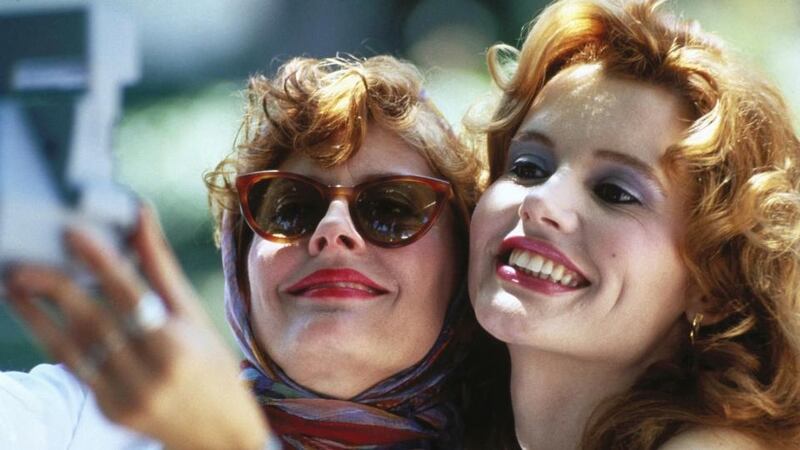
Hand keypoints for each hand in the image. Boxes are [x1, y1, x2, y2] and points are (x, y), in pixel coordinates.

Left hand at [5, 206, 269, 449]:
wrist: (220, 433)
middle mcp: (150, 373)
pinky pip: (76, 369)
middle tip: (23, 263)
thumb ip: (161, 268)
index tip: (72, 233)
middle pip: (94, 322)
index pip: (132, 295)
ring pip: (73, 348)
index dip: (101, 262)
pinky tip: (35, 318)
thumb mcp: (194, 315)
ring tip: (14, 287)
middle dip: (54, 290)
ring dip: (37, 316)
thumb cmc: (212, 365)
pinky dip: (52, 341)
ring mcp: (126, 397)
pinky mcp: (109, 411)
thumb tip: (141, 215)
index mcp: (177, 344)